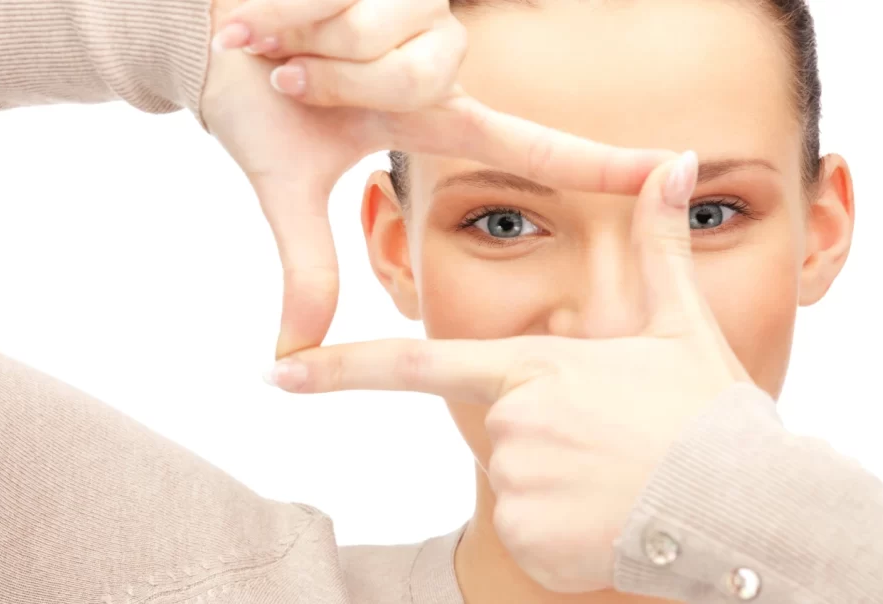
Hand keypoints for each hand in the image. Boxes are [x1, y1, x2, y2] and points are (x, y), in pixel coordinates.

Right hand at [201, 0, 674, 357]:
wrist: (206, 36)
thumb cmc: (253, 105)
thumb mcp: (287, 192)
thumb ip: (308, 270)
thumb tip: (289, 359)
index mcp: (431, 120)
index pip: (533, 146)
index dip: (601, 164)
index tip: (676, 171)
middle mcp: (440, 65)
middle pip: (430, 78)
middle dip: (344, 81)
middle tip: (293, 82)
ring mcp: (422, 13)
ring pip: (400, 39)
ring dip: (320, 51)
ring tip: (287, 46)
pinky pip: (363, 4)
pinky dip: (298, 14)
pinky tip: (277, 15)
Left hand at [263, 151, 753, 592]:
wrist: (745, 503)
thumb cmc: (709, 416)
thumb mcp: (682, 326)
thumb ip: (656, 248)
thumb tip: (669, 164)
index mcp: (533, 366)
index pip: (416, 364)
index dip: (339, 369)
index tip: (278, 372)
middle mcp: (513, 421)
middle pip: (499, 432)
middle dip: (545, 439)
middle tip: (610, 445)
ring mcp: (517, 481)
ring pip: (517, 484)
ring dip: (560, 487)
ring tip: (619, 482)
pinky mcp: (530, 536)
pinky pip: (531, 532)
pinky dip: (565, 532)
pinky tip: (611, 521)